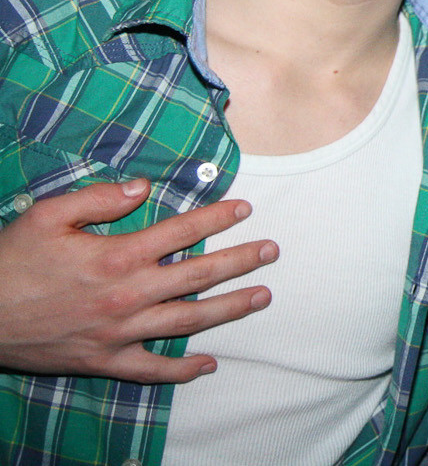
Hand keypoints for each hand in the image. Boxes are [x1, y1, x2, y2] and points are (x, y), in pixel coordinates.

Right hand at [0, 179, 277, 382]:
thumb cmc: (10, 262)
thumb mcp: (48, 215)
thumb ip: (99, 198)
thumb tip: (143, 187)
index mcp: (116, 255)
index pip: (181, 231)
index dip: (216, 217)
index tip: (244, 209)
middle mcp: (126, 295)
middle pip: (198, 275)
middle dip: (240, 261)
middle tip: (271, 251)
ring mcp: (119, 332)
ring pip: (188, 320)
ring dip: (230, 308)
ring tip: (263, 297)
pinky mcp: (105, 361)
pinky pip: (152, 370)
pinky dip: (182, 371)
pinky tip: (208, 364)